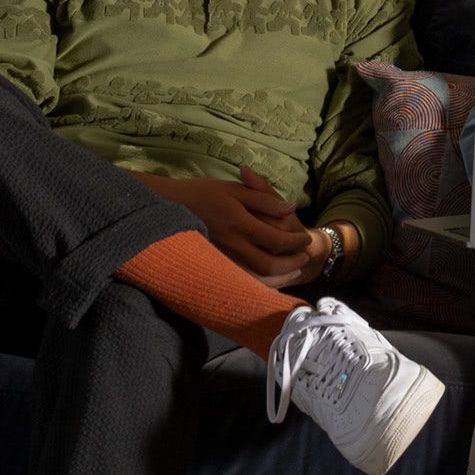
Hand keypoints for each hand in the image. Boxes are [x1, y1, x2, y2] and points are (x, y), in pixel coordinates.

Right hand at [126, 168, 317, 284]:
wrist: (168, 205)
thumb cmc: (202, 192)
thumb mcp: (233, 188)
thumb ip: (262, 198)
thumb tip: (290, 208)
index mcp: (238, 223)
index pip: (276, 239)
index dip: (295, 242)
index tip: (306, 239)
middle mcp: (231, 245)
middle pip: (269, 264)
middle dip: (291, 264)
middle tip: (304, 258)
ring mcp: (222, 259)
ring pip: (256, 278)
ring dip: (279, 278)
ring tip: (293, 271)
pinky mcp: (214, 266)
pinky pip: (241, 282)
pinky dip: (259, 286)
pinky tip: (271, 282)